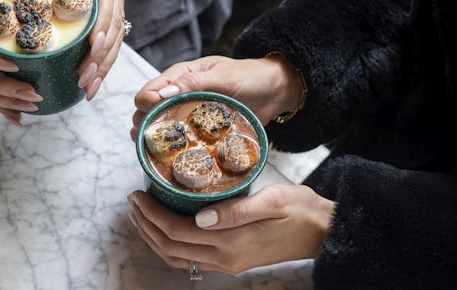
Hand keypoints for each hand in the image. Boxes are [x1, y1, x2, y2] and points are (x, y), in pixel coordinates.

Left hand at [29, 0, 128, 100]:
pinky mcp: (114, 13)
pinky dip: (104, 62)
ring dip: (103, 66)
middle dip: (100, 58)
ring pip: (116, 41)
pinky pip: (113, 41)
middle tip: (82, 80)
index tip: (92, 45)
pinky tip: (92, 81)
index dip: (100, 25)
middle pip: (113, 30)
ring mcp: (116, 4)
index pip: (105, 1)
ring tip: (87, 90)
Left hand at [127, 186, 333, 274]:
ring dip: (154, 237)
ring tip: (141, 214)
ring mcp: (228, 262)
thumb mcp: (272, 200)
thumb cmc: (300, 209)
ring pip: (177, 258)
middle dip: (146, 225)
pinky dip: (170, 244)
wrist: (323, 232)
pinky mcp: (232, 261)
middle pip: (170, 248)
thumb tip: (199, 216)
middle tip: (133, 201)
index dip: (152, 214)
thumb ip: (236, 209)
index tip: (138, 194)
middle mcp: (225, 257)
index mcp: (232, 241)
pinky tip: (165, 227)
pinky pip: (190, 258)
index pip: (177, 232)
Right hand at [131, 55, 303, 138]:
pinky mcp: (201, 129)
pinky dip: (176, 148)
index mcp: (181, 76)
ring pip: (163, 128)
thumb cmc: (250, 77)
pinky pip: (183, 139)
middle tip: (149, 141)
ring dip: (157, 139)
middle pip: (149, 112)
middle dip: (145, 126)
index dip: (144, 105)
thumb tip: (160, 95)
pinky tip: (175, 158)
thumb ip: (193, 84)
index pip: (149, 90)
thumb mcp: (222, 77)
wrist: (275, 91)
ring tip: (157, 152)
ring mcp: (190, 113)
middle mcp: (180, 95)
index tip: (151, 118)